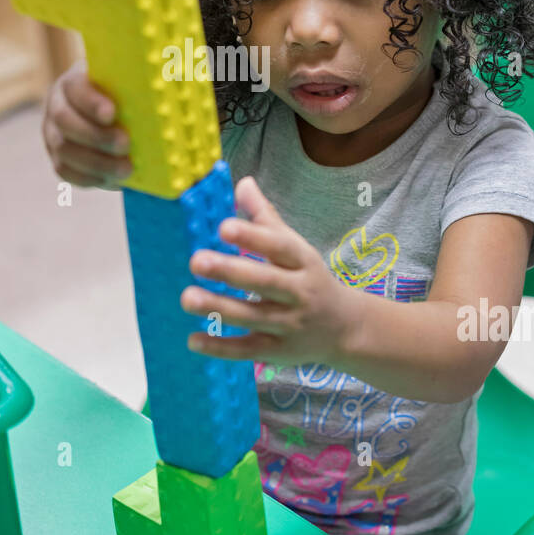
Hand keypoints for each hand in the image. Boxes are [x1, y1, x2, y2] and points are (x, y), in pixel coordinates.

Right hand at [42, 59, 132, 188]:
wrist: (105, 113)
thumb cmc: (122, 95)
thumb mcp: (126, 83)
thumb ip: (139, 85)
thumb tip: (171, 81)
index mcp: (72, 83)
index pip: (75, 89)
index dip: (91, 102)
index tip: (112, 114)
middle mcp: (56, 106)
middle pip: (66, 121)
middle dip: (96, 136)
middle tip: (126, 145)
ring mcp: (52, 134)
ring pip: (64, 150)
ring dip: (96, 163)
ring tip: (125, 170)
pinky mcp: (58, 158)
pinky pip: (66, 172)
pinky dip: (89, 178)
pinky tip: (113, 181)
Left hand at [180, 176, 357, 369]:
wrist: (346, 328)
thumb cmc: (309, 278)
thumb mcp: (296, 248)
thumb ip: (265, 219)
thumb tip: (242, 182)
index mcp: (303, 261)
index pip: (279, 247)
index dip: (253, 237)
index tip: (223, 226)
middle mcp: (299, 293)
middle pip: (265, 282)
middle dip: (230, 272)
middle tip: (196, 261)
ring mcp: (290, 325)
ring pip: (253, 316)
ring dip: (219, 308)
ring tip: (187, 298)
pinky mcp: (279, 351)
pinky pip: (248, 350)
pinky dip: (221, 347)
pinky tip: (193, 340)